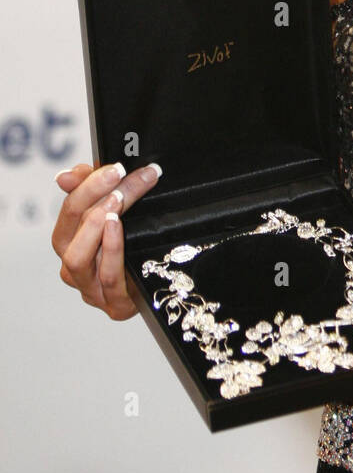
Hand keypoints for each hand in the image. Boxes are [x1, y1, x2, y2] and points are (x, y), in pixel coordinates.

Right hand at [51, 161, 161, 319]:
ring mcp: (91, 290)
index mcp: (70, 243)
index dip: (87, 185)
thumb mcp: (120, 210)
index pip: (68, 211)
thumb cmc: (138, 242)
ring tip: (117, 200)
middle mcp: (73, 268)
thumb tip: (64, 176)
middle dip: (93, 197)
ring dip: (96, 224)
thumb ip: (92, 188)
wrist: (168, 281)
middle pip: (68, 232)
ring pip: (77, 257)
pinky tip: (118, 228)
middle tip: (119, 175)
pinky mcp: (115, 305)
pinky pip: (108, 276)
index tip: (114, 167)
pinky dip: (111, 249)